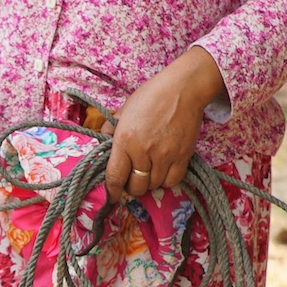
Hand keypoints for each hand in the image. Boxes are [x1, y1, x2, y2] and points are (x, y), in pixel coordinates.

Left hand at [105, 47, 226, 203]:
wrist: (183, 89)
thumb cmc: (151, 96)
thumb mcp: (123, 111)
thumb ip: (110, 131)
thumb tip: (103, 146)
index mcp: (125, 140)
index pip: (115, 177)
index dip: (112, 192)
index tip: (112, 197)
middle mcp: (143, 152)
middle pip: (136, 186)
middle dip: (131, 187)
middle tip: (131, 180)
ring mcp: (165, 156)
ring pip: (154, 186)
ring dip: (148, 183)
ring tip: (147, 173)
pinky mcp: (183, 157)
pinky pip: (172, 181)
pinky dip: (166, 181)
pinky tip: (162, 172)